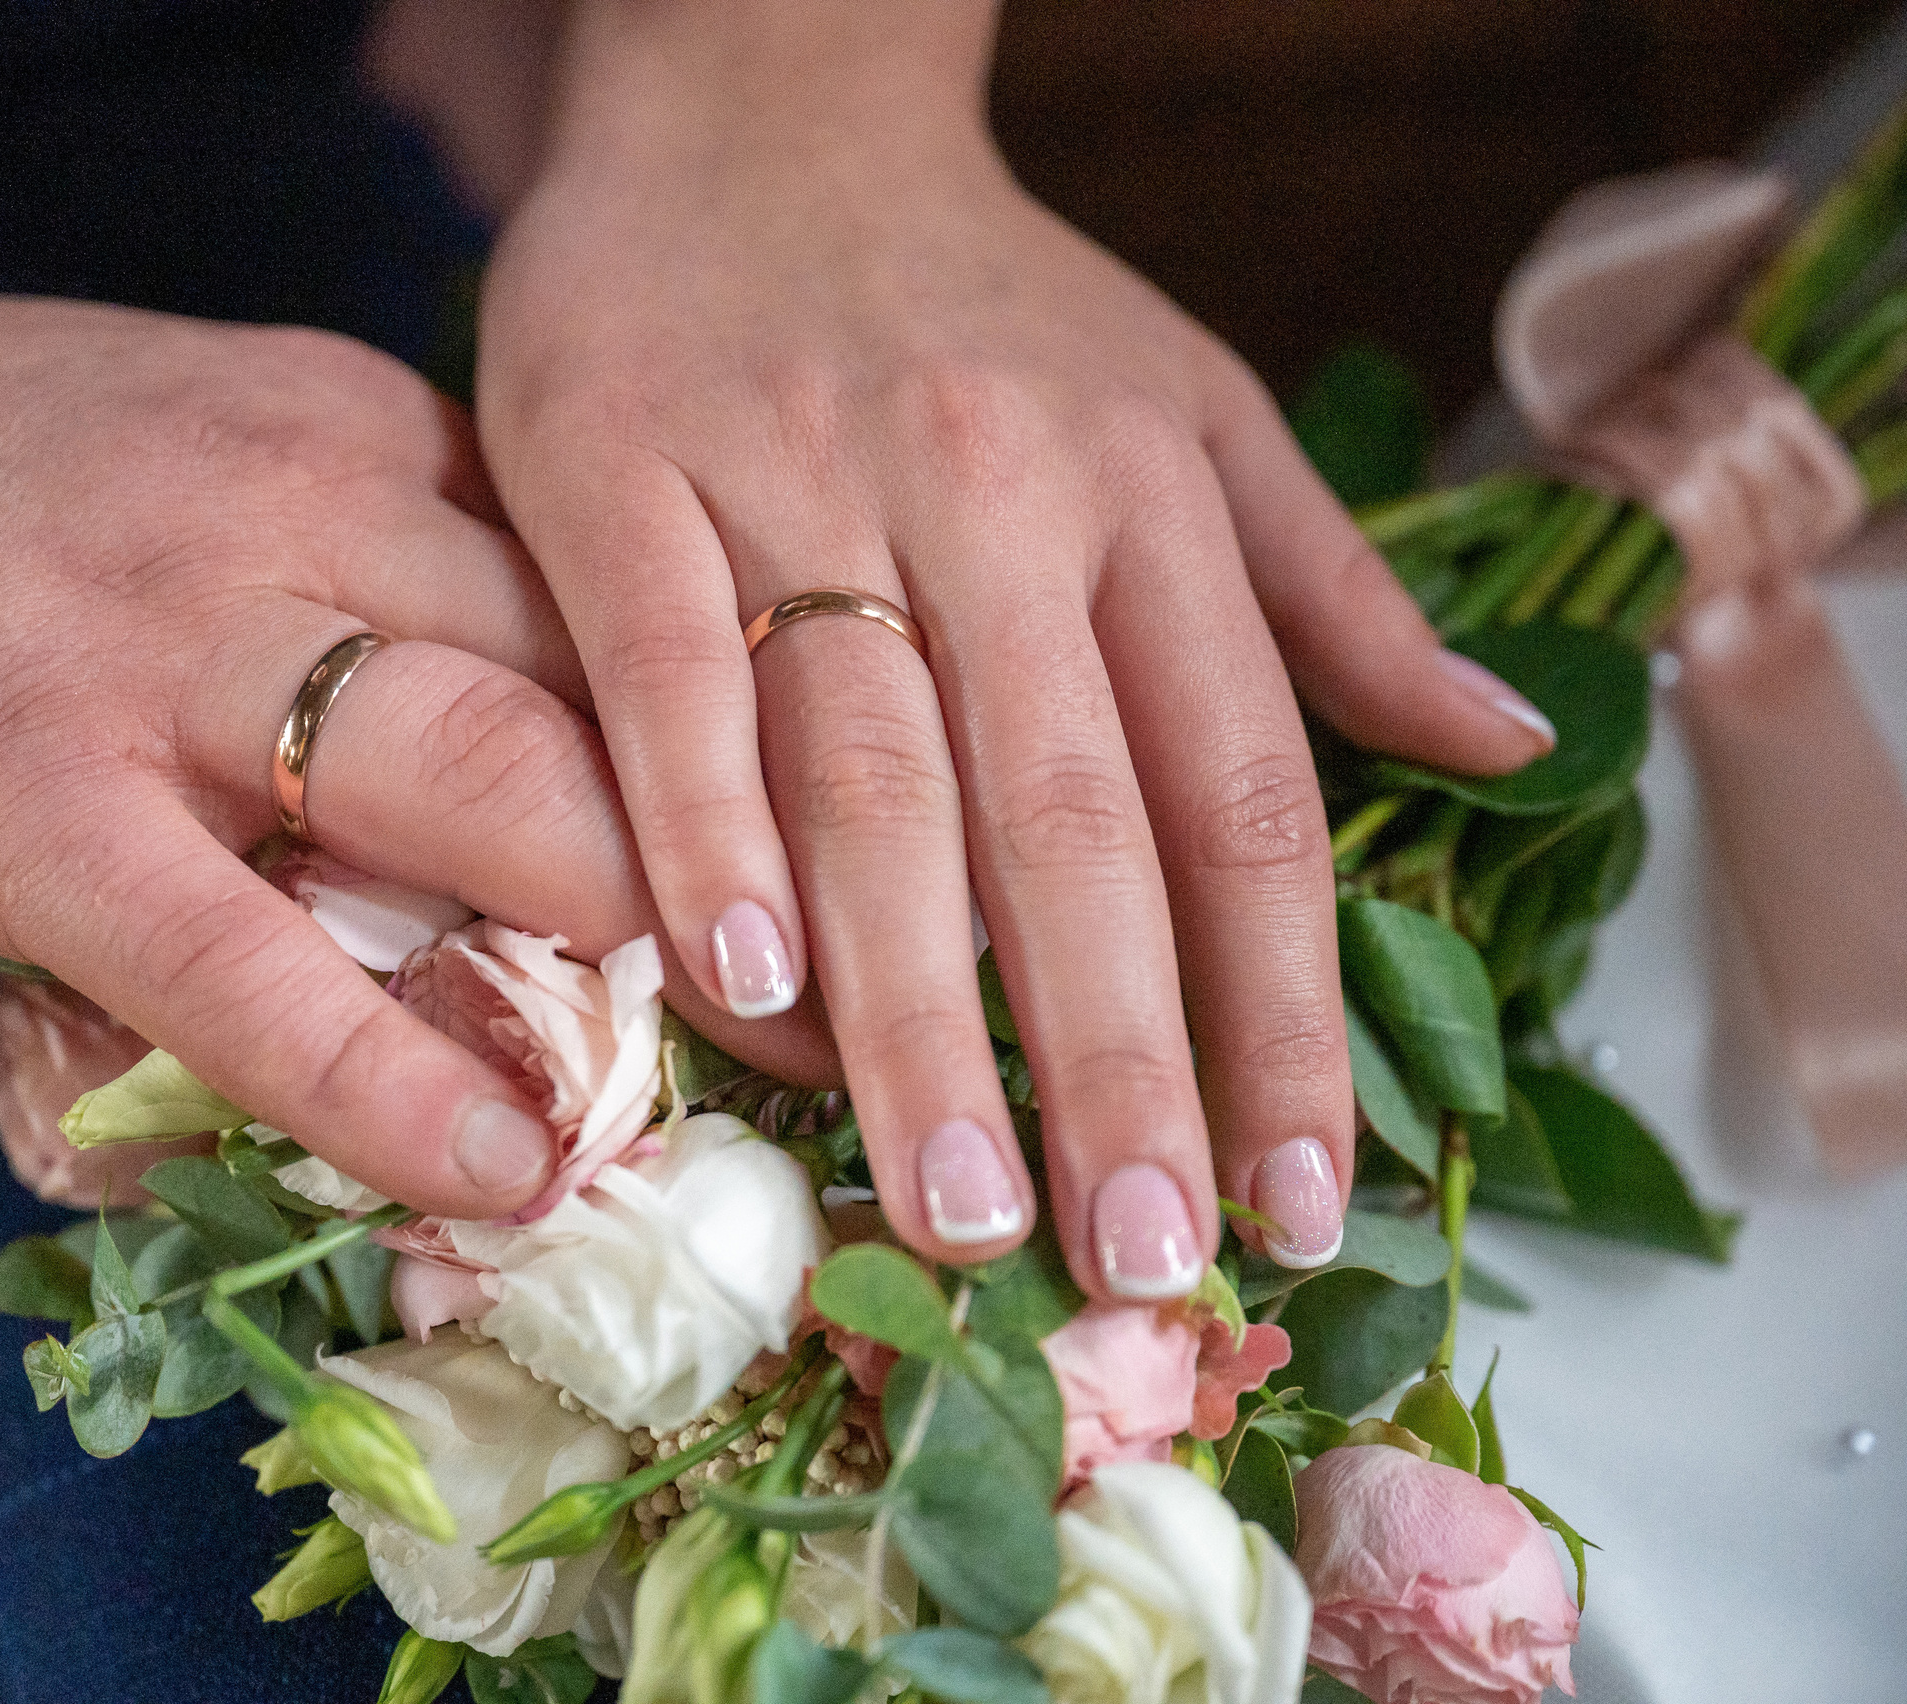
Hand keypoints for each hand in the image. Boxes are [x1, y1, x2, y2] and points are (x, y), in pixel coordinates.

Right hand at [0, 271, 834, 1219]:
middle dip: (768, 844)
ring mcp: (161, 655)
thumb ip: (382, 565)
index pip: (629, 585)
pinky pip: (250, 962)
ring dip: (647, 946)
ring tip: (779, 1084)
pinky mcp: (25, 801)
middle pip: (608, 681)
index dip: (765, 731)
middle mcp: (295, 515)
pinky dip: (388, 1073)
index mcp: (357, 430)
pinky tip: (511, 1163)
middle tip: (898, 985)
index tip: (882, 848)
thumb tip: (559, 730)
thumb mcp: (204, 459)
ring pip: (481, 788)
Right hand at [474, 5, 1554, 1290]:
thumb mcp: (1197, 408)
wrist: (756, 99)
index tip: (1297, 1202)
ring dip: (924, 1003)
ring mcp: (805, 477)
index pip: (1246, 796)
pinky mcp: (622, 465)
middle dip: (1116, 1057)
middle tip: (1128, 1261)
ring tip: (957, 1200)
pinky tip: (744, 984)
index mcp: (1149, 502)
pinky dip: (710, 825)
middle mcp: (1002, 498)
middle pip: (1079, 819)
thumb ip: (1333, 591)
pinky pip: (676, 672)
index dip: (1285, 1012)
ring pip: (884, 772)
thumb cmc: (983, 297)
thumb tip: (1502, 746)